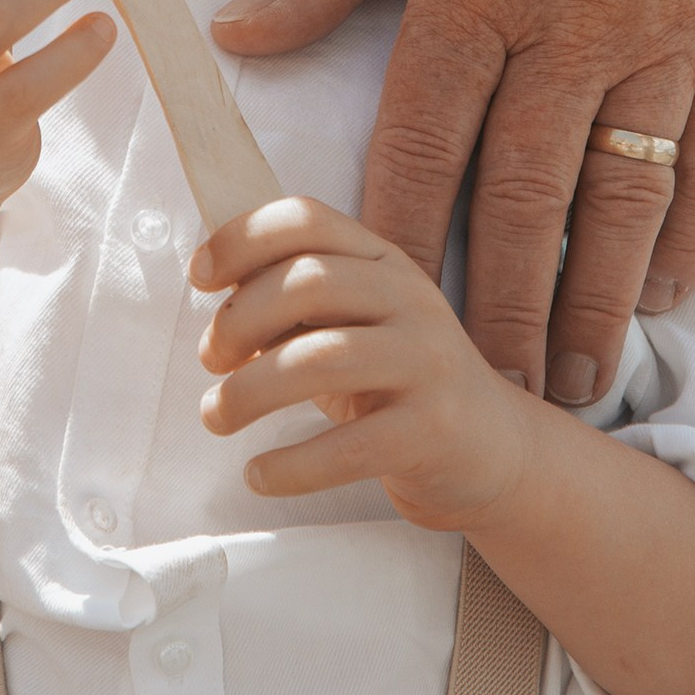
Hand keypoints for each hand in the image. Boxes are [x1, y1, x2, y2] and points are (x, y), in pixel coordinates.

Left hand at [194, 195, 531, 531]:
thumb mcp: (349, 329)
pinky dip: (290, 464)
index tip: (200, 277)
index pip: (307, 219)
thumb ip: (293, 311)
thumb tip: (218, 319)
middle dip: (238, 320)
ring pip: (320, 359)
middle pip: (307, 282)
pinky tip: (259, 474)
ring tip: (216, 416)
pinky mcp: (433, 431)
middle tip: (209, 360)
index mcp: (382, 261)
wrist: (494, 451)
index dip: (242, 238)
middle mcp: (410, 299)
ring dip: (249, 391)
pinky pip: (349, 446)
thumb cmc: (396, 386)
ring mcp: (427, 363)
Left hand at [213, 0, 694, 406]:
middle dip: (501, 308)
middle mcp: (573, 23)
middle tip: (486, 392)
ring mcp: (664, 34)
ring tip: (573, 376)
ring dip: (595, 299)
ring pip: (623, 198)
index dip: (395, 233)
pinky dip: (685, 233)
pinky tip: (660, 293)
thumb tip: (236, 33)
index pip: (424, 137)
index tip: (376, 312)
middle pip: (526, 197)